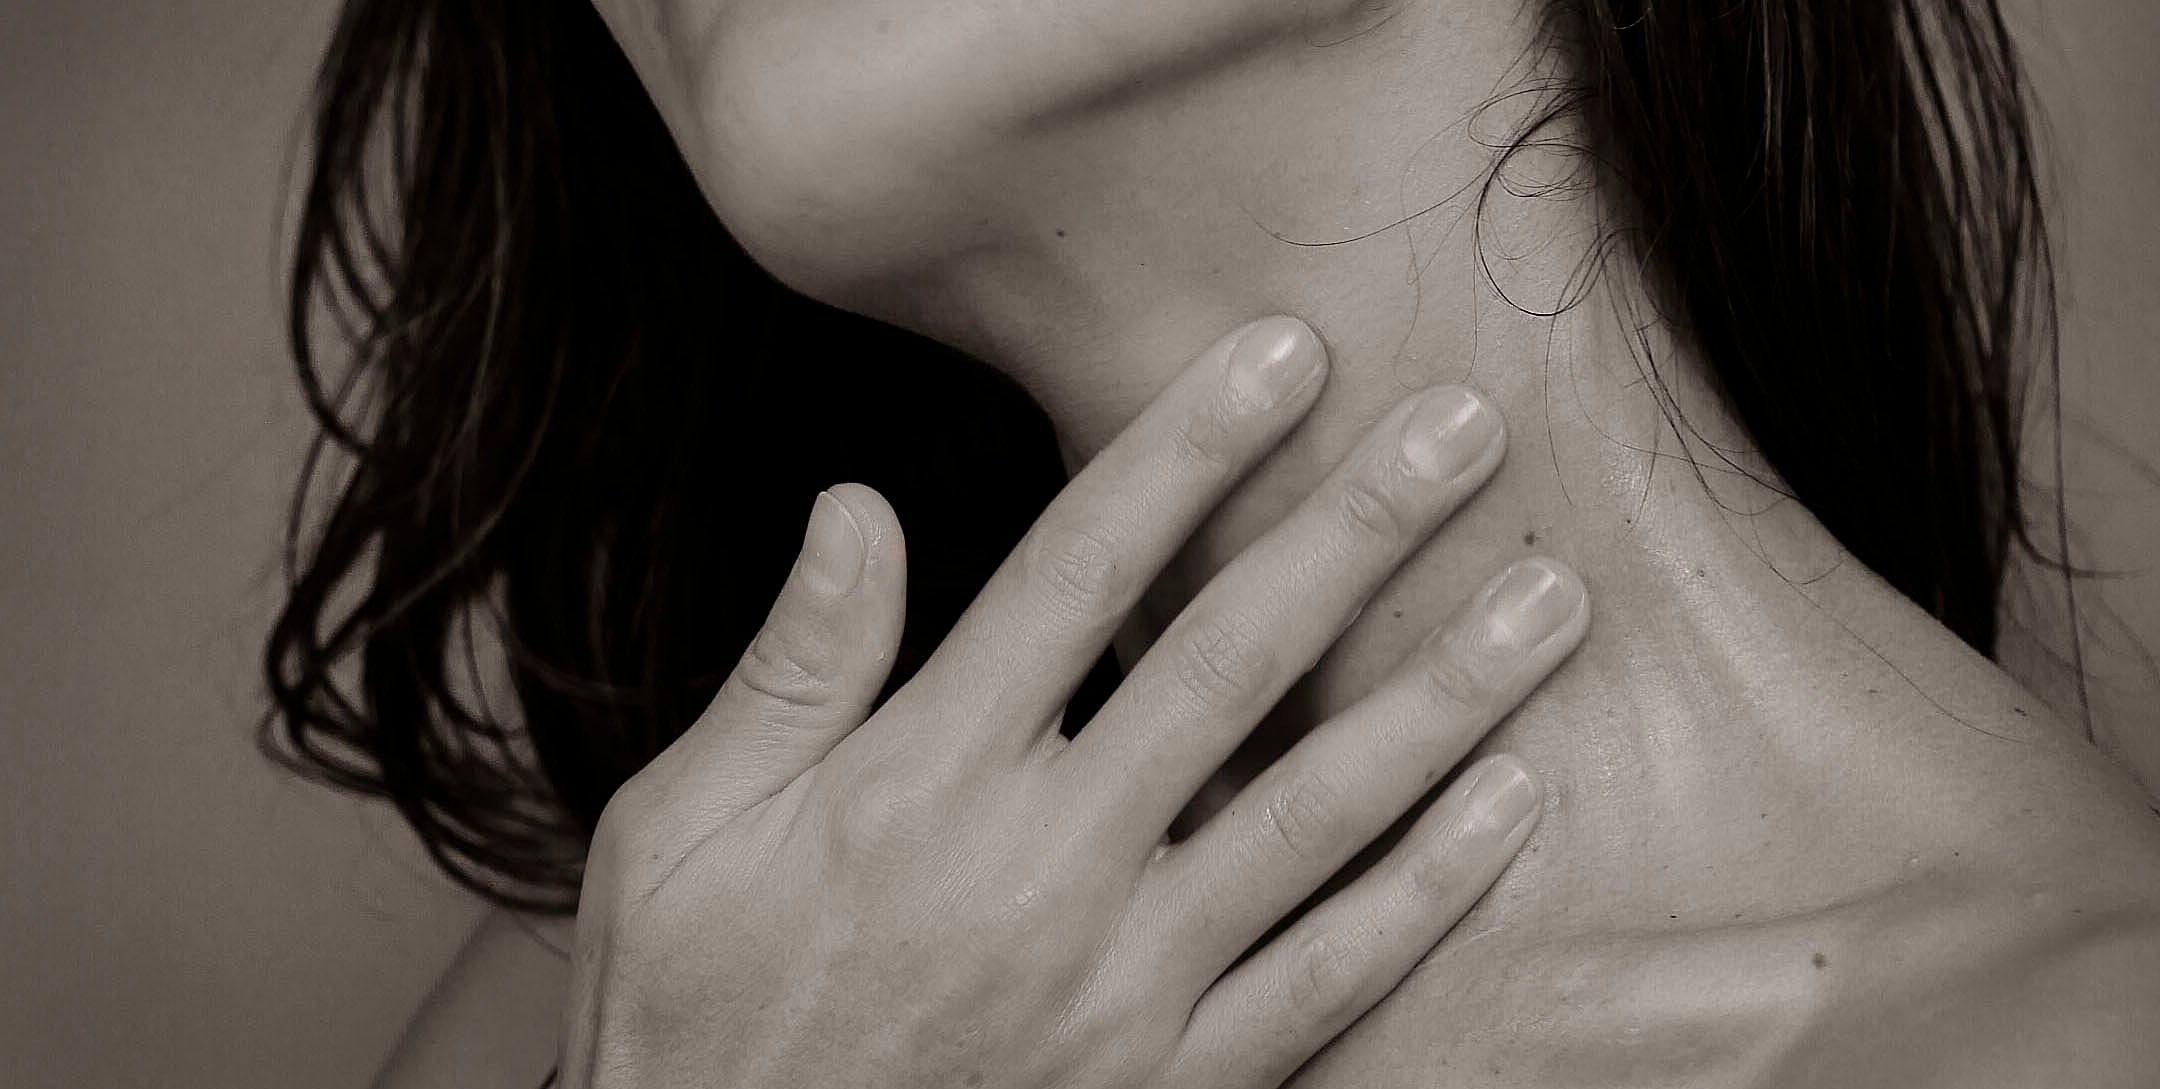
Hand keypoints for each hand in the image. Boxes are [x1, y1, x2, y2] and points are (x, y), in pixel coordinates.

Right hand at [560, 315, 1589, 1088]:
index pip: (1075, 576)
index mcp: (917, 782)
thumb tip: (857, 509)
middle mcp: (1040, 867)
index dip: (1185, 451)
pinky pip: (1327, 979)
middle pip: (1228, 664)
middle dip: (1355, 530)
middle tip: (1466, 428)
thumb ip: (794, 671)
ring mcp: (1122, 982)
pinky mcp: (1174, 1082)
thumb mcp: (684, 833)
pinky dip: (1427, 892)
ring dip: (1442, 696)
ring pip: (1317, 813)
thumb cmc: (697, 1014)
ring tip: (1548, 601)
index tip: (1281, 355)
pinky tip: (1510, 806)